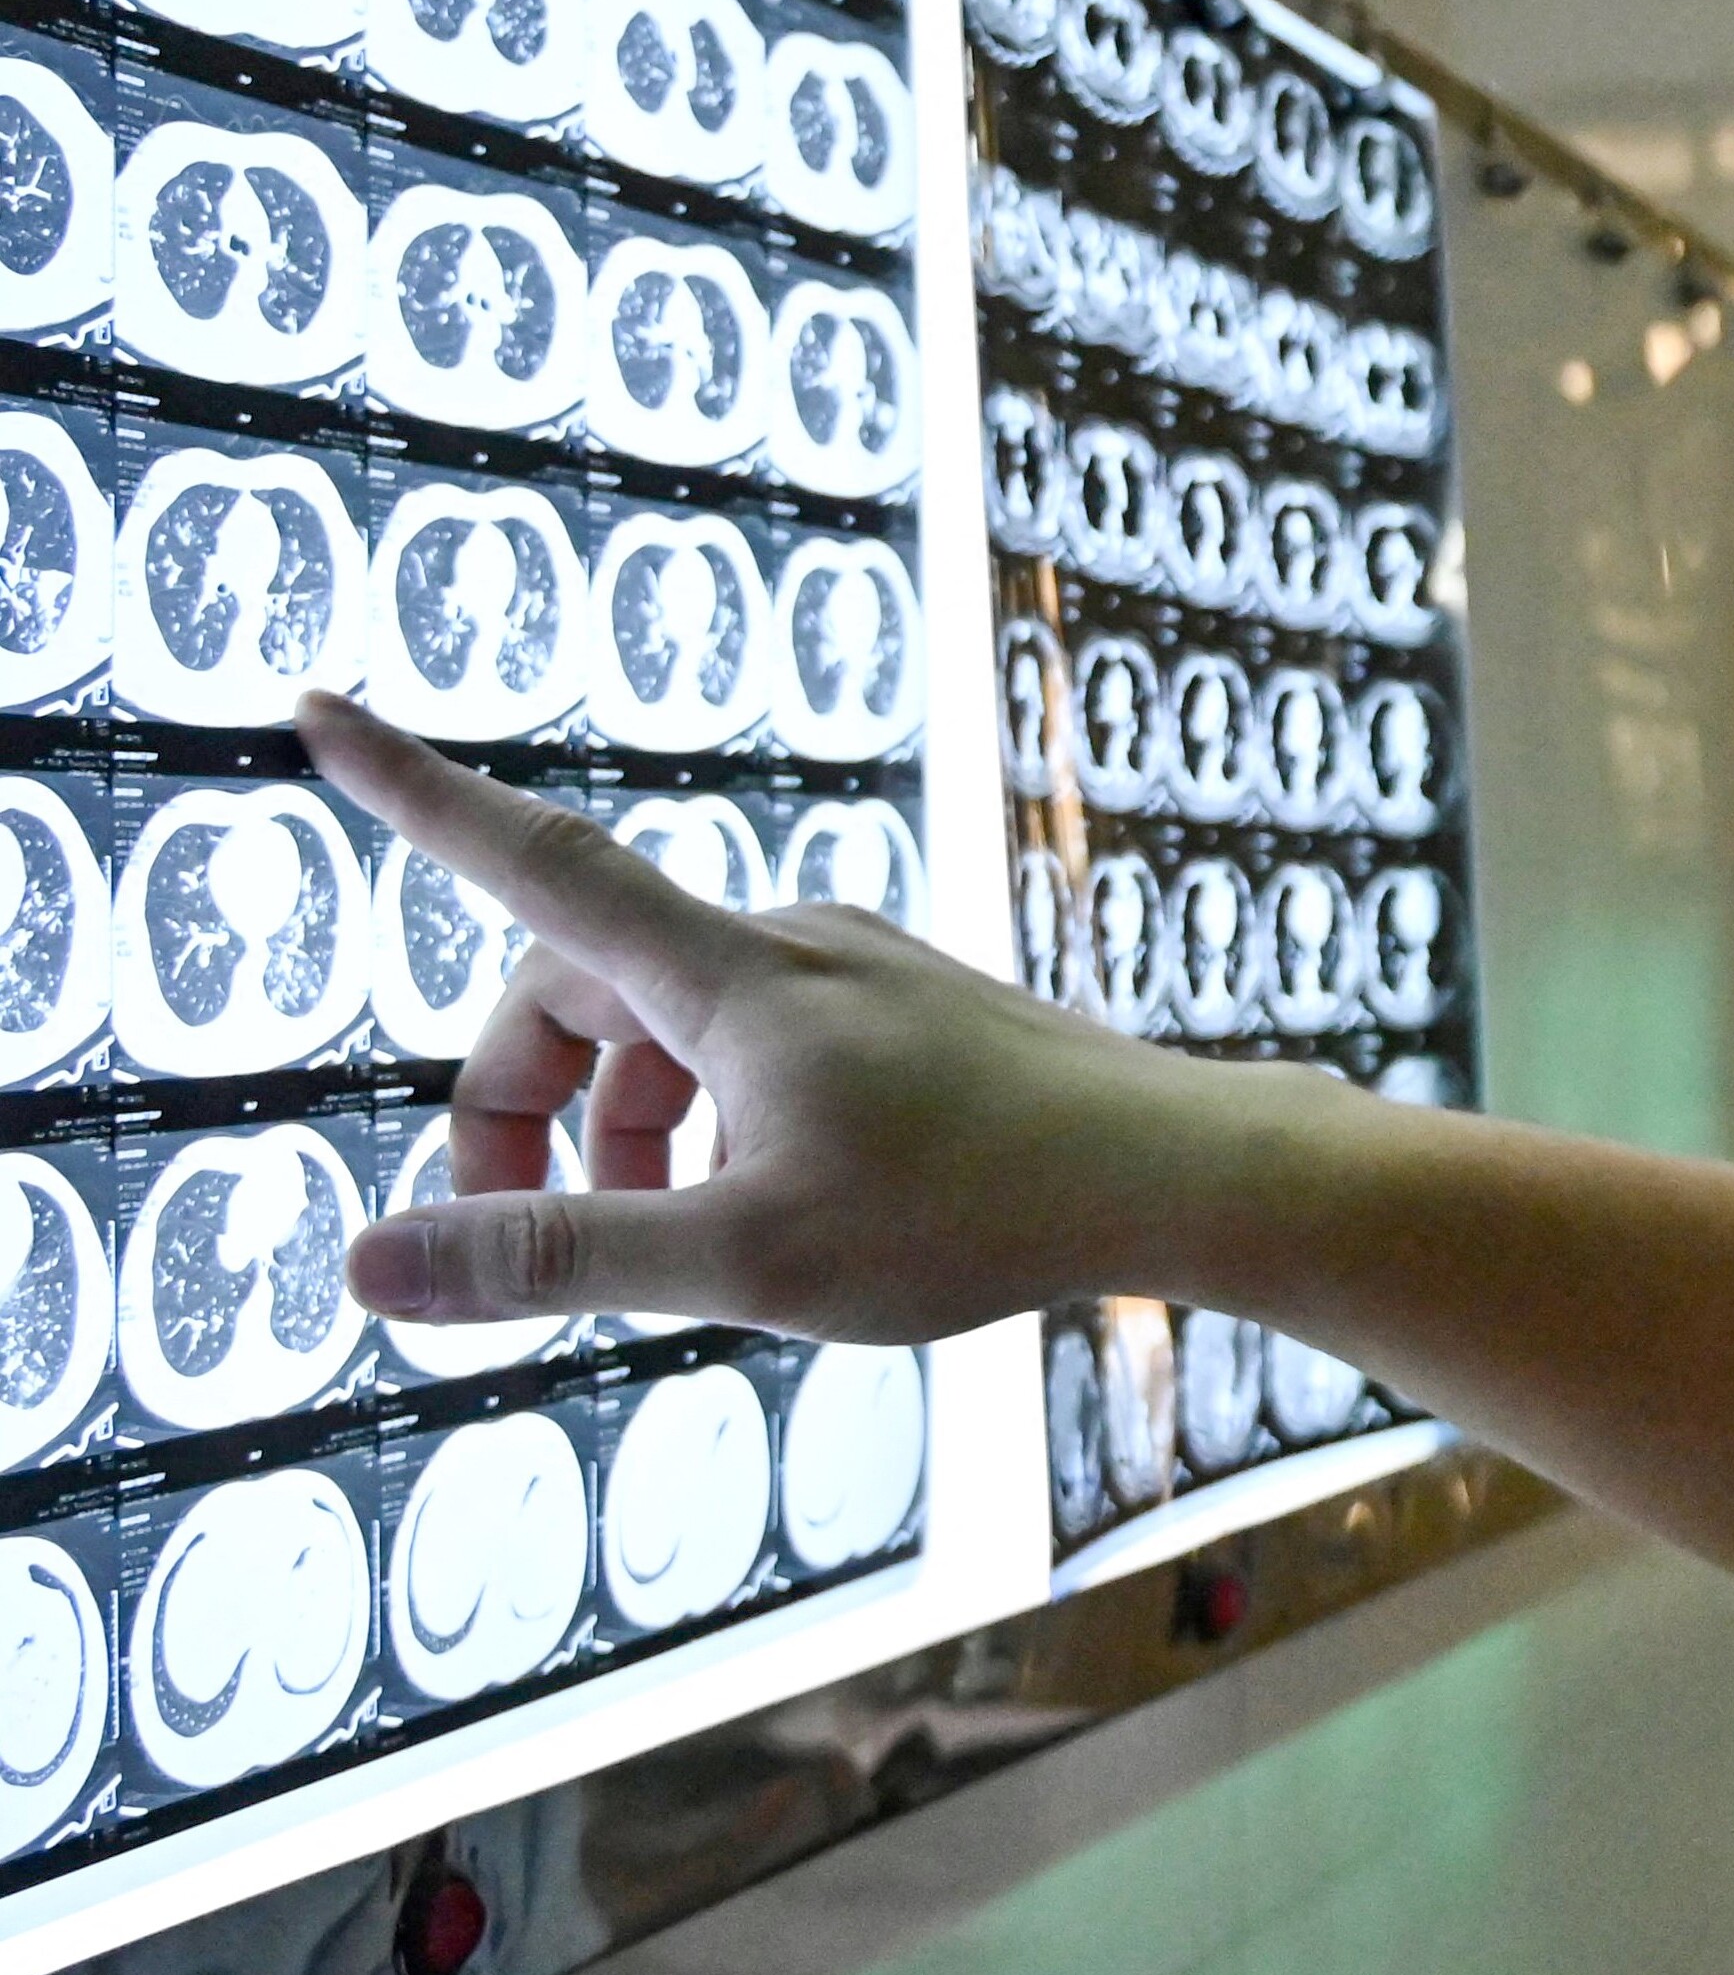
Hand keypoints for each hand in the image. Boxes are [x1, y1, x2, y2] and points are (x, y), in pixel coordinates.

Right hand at [303, 692, 1247, 1344]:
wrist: (1176, 1175)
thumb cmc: (981, 1211)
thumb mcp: (744, 1257)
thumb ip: (554, 1255)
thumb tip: (370, 1263)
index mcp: (732, 974)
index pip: (530, 860)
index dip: (413, 791)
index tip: (317, 711)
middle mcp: (788, 942)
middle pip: (577, 987)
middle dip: (526, 1106)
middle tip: (529, 1239)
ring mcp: (853, 969)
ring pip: (671, 1028)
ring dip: (627, 1130)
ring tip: (674, 1241)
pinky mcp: (904, 1007)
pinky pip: (753, 1040)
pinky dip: (712, 1121)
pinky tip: (772, 1210)